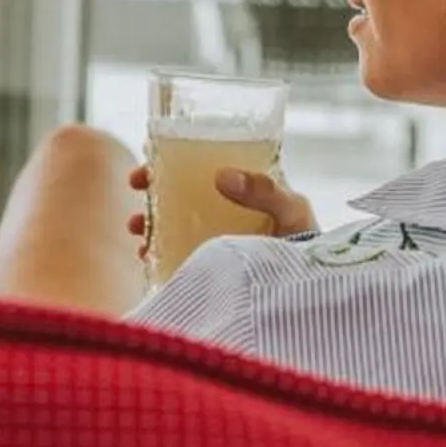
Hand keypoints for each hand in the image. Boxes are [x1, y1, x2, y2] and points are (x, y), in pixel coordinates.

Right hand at [124, 163, 317, 248]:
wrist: (309, 289)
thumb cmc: (308, 242)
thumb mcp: (292, 210)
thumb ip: (264, 191)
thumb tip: (221, 175)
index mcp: (243, 189)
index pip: (202, 164)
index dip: (173, 158)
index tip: (152, 157)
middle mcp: (223, 210)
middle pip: (178, 190)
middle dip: (151, 186)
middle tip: (136, 183)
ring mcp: (212, 237)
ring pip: (170, 221)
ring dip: (146, 219)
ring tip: (136, 227)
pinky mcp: (207, 264)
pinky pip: (172, 253)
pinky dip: (155, 251)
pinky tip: (146, 255)